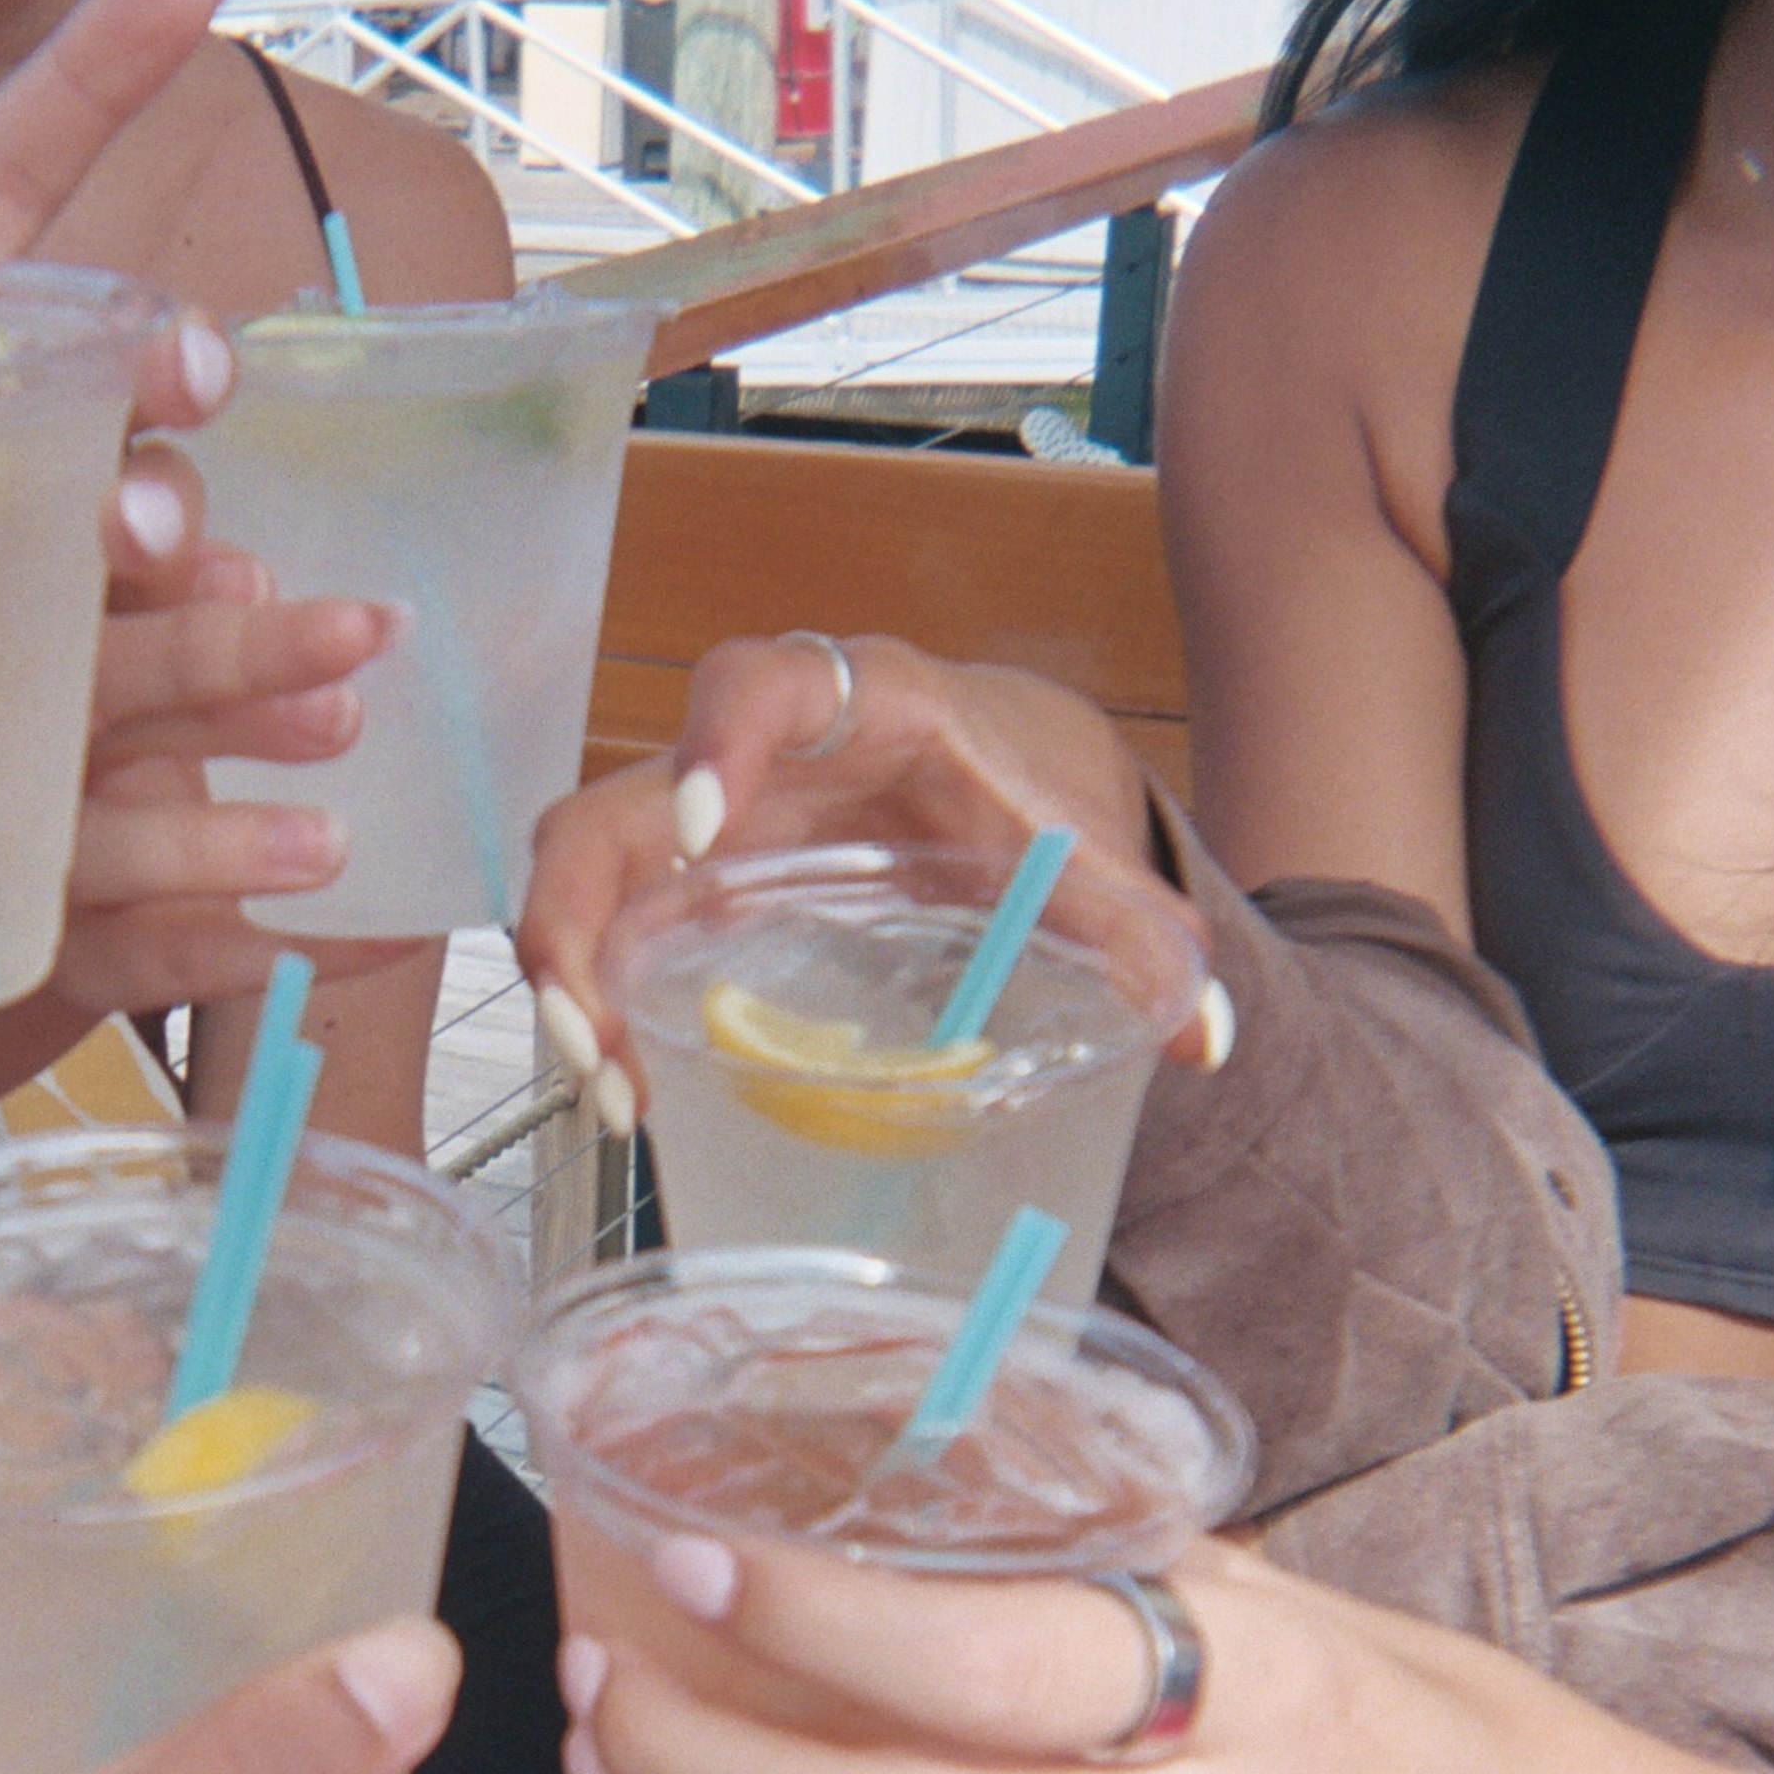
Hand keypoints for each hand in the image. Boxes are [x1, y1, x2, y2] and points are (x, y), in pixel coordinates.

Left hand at [0, 0, 401, 1013]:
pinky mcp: (85, 789)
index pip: (11, 199)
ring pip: (185, 608)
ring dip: (263, 634)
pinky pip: (174, 812)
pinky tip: (303, 855)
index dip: (93, 81)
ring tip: (333, 652)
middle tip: (174, 423)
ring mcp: (72, 635)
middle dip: (168, 399)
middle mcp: (13, 490)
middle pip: (118, 403)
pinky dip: (235, 837)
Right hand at [516, 639, 1215, 1127]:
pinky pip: (602, 923)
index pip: (760, 682)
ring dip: (569, 976)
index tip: (706, 822)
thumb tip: (1205, 1037)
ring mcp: (696, 816)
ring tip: (610, 1087)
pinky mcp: (680, 879)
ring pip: (585, 868)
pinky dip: (594, 1003)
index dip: (717, 738)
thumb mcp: (1079, 849)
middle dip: (580, 910)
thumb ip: (1144, 930)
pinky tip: (629, 1091)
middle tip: (601, 1029)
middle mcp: (748, 752)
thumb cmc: (1023, 791)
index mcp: (856, 703)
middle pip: (615, 799)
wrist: (994, 770)